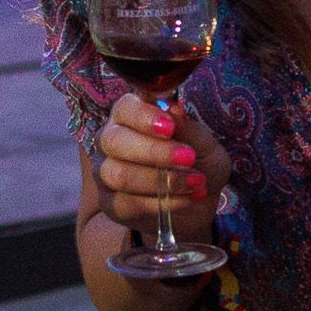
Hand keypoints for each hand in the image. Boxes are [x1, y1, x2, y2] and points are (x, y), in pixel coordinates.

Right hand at [89, 89, 229, 236]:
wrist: (197, 201)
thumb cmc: (198, 163)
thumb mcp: (205, 146)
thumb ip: (189, 130)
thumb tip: (175, 110)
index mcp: (130, 114)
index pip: (125, 108)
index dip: (144, 116)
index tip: (170, 127)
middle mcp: (110, 139)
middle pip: (115, 141)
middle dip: (154, 151)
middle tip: (188, 158)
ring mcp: (105, 171)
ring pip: (118, 174)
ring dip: (159, 180)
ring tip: (194, 182)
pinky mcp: (110, 202)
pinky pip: (126, 203)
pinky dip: (160, 203)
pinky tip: (185, 199)